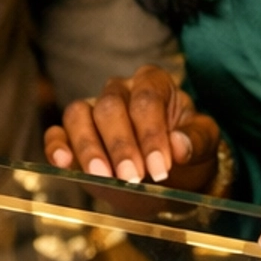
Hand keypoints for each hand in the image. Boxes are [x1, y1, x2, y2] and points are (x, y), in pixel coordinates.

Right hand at [44, 66, 220, 189]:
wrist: (169, 175)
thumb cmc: (186, 152)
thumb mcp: (204, 144)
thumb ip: (196, 141)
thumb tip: (179, 145)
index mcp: (153, 83)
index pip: (146, 101)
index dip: (151, 134)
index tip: (161, 167)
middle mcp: (119, 91)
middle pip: (110, 107)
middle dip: (121, 145)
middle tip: (132, 177)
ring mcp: (92, 110)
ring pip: (78, 115)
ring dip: (88, 146)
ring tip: (101, 175)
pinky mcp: (72, 134)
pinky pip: (57, 132)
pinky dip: (57, 146)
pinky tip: (64, 163)